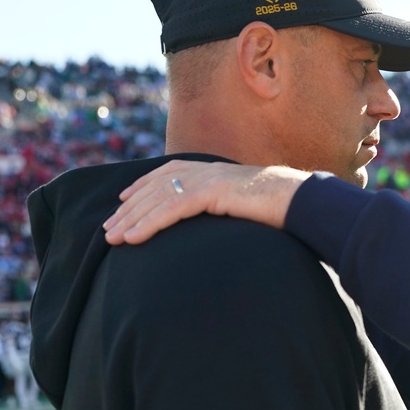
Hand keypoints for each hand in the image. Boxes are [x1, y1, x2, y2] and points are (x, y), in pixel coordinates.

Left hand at [102, 160, 310, 244]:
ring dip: (132, 219)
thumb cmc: (281, 208)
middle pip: (156, 186)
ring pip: (158, 199)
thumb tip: (223, 218)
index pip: (168, 173)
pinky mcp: (211, 193)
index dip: (143, 185)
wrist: (301, 200)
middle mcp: (206, 170)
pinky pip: (171, 209)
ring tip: (113, 238)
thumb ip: (229, 205)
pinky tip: (133, 238)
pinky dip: (148, 224)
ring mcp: (208, 179)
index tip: (123, 200)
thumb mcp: (247, 204)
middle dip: (129, 208)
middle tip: (108, 228)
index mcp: (214, 171)